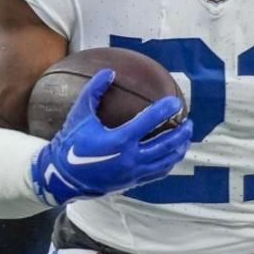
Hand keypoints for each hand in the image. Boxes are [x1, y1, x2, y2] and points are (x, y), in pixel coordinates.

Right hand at [30, 68, 191, 205]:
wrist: (64, 176)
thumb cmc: (72, 142)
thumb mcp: (80, 114)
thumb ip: (94, 90)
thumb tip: (109, 71)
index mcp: (118, 140)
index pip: (148, 122)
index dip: (164, 110)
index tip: (175, 102)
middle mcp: (130, 158)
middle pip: (165, 144)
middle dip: (180, 133)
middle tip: (188, 121)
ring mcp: (133, 172)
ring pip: (166, 161)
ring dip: (178, 148)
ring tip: (185, 137)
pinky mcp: (133, 182)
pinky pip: (158, 173)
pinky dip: (169, 162)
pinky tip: (173, 154)